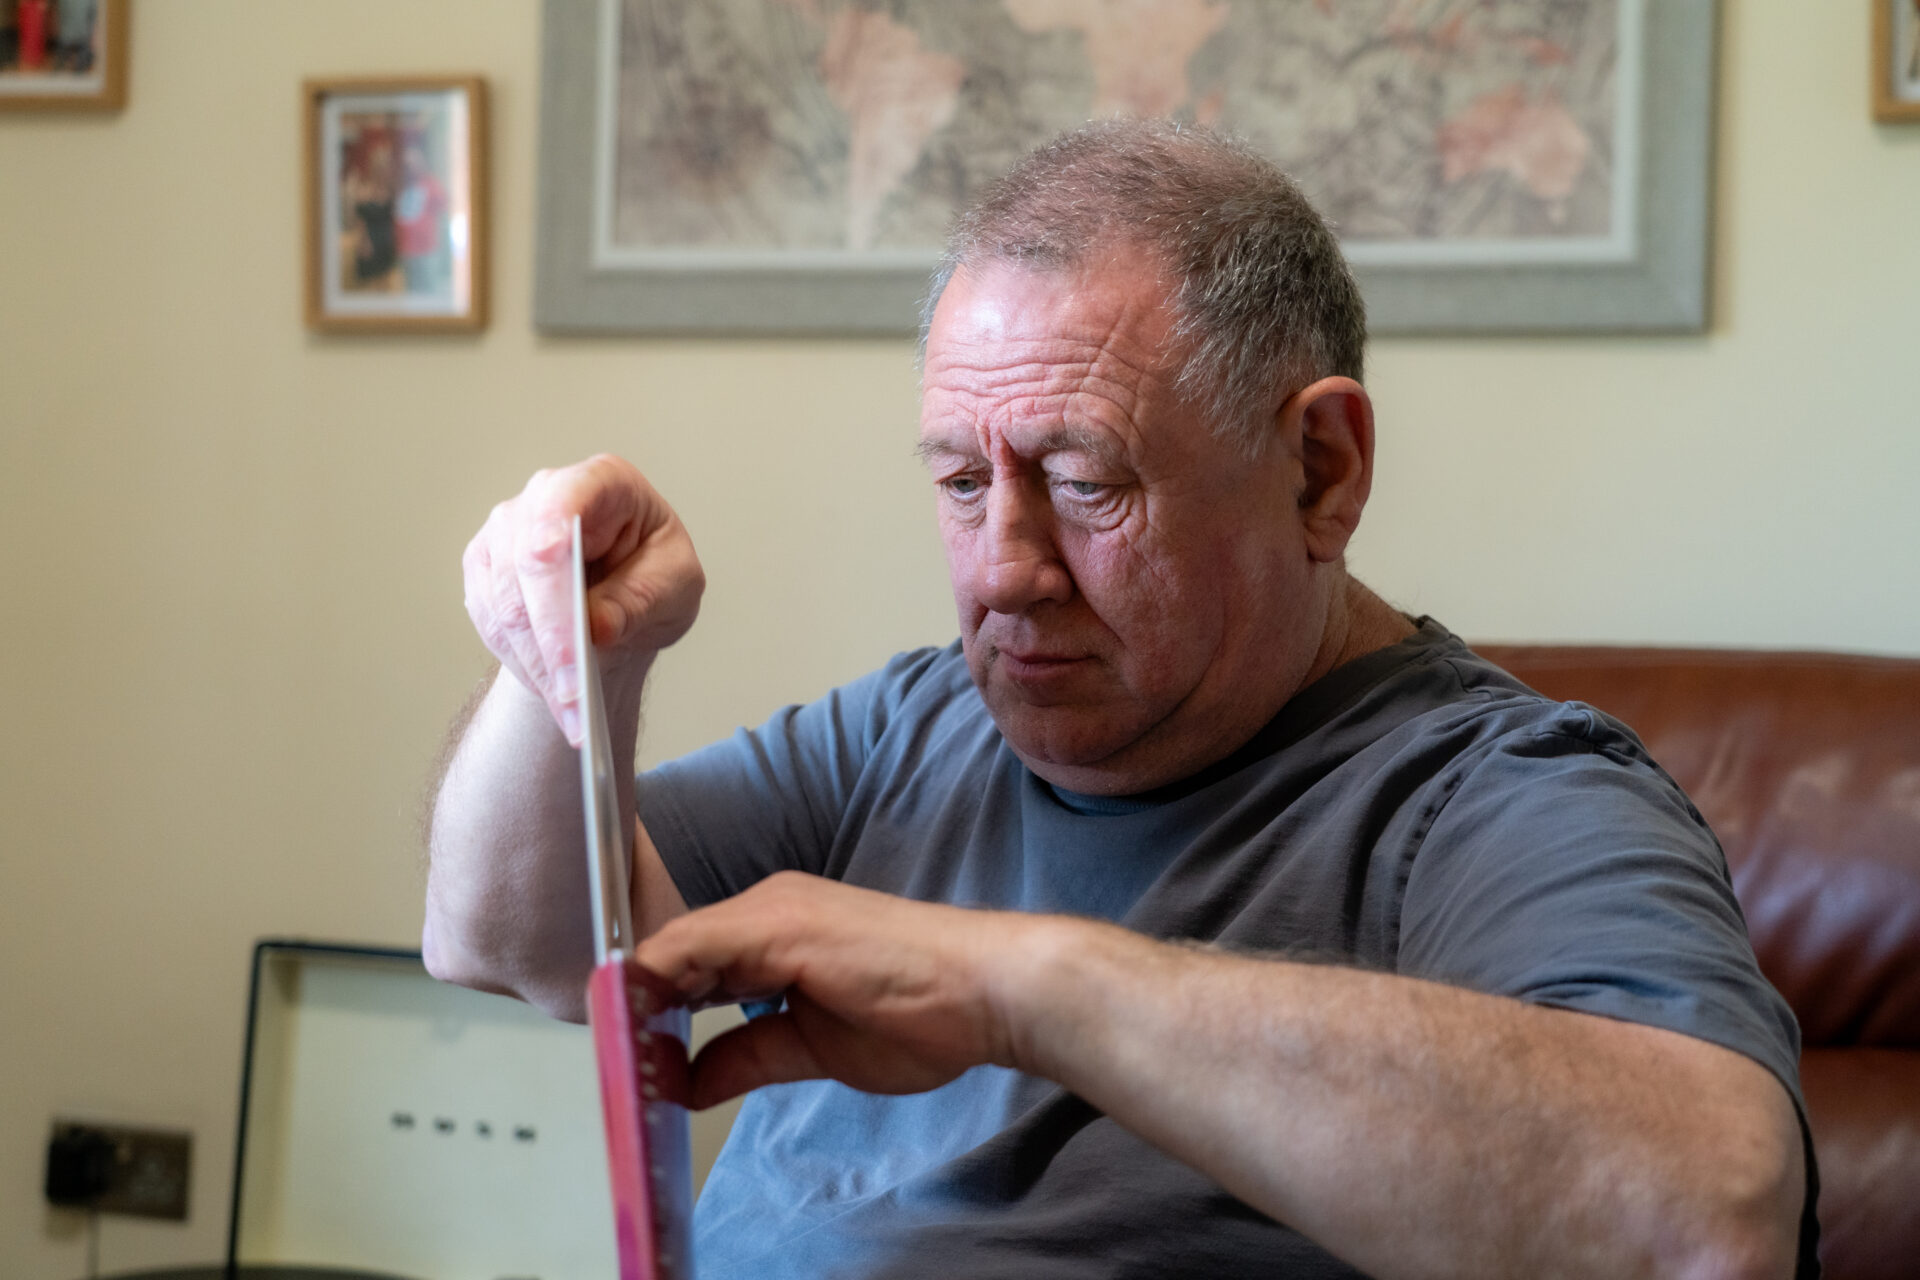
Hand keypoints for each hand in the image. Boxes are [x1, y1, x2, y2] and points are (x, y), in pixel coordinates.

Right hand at [462, 455, 703, 742]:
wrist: (620, 601)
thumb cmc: (654, 575)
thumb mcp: (676, 585)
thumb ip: (640, 600)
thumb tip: (597, 626)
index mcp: (601, 482)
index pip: (562, 507)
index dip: (559, 566)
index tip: (570, 623)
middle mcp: (543, 497)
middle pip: (527, 566)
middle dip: (552, 639)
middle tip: (574, 697)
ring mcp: (505, 534)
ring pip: (504, 603)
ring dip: (538, 664)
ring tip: (572, 712)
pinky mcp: (485, 573)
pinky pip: (492, 624)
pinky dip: (525, 665)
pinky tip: (554, 693)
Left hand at [630, 872, 1029, 1108]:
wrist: (986, 990)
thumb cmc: (924, 1011)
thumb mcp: (811, 1048)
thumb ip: (747, 1056)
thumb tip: (690, 1082)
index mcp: (778, 928)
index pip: (691, 962)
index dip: (650, 1004)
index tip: (627, 1051)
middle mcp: (769, 906)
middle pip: (675, 952)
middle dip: (635, 1006)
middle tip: (609, 1060)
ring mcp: (773, 910)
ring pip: (676, 947)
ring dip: (638, 998)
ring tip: (615, 1051)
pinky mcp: (780, 925)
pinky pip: (693, 948)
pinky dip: (656, 983)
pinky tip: (636, 1019)